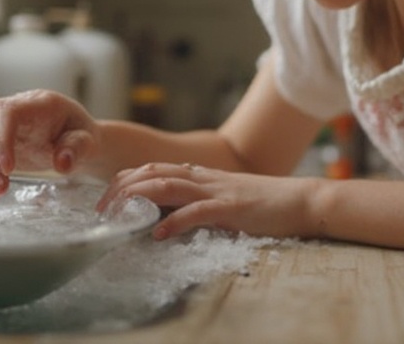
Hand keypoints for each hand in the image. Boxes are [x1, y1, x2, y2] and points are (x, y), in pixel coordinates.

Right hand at [0, 89, 99, 203]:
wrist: (75, 142)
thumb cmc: (81, 137)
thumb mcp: (87, 142)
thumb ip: (77, 150)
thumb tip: (62, 164)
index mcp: (38, 103)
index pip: (7, 111)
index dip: (1, 138)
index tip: (9, 169)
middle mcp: (15, 106)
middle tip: (3, 185)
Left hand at [97, 162, 319, 240]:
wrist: (302, 200)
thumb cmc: (266, 203)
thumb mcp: (226, 197)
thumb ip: (200, 200)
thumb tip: (172, 212)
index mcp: (202, 175)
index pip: (154, 169)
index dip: (127, 178)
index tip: (107, 195)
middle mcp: (204, 178)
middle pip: (152, 173)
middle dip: (122, 188)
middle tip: (101, 208)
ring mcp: (217, 190)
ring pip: (167, 186)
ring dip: (137, 199)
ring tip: (117, 215)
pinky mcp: (231, 208)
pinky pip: (197, 212)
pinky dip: (174, 222)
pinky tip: (157, 234)